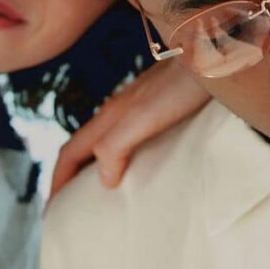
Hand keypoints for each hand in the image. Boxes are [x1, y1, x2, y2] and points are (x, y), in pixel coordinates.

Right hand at [50, 58, 209, 197]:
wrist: (217, 54)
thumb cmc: (186, 84)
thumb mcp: (145, 115)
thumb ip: (117, 142)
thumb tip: (103, 179)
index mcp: (111, 115)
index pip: (71, 152)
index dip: (57, 182)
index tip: (52, 214)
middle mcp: (121, 111)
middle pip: (85, 148)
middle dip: (72, 179)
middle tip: (73, 211)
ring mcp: (142, 109)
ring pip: (109, 143)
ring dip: (99, 170)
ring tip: (108, 199)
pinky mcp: (164, 109)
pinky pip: (134, 140)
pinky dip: (128, 161)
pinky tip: (147, 171)